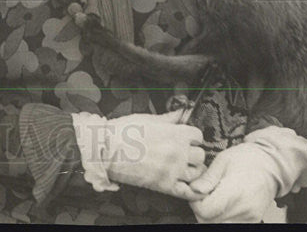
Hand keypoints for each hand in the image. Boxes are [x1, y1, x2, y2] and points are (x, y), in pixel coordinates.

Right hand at [73, 108, 207, 200]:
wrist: (106, 149)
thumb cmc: (123, 131)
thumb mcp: (147, 119)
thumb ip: (168, 118)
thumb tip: (180, 113)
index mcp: (175, 133)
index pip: (198, 136)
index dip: (192, 137)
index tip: (186, 139)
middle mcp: (178, 152)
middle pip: (200, 155)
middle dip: (193, 153)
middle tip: (183, 153)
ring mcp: (173, 170)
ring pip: (198, 173)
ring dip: (193, 170)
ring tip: (183, 168)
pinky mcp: (165, 185)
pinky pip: (190, 192)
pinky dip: (195, 191)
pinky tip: (193, 187)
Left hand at [188, 127, 306, 222]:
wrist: (271, 165)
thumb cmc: (247, 158)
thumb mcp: (223, 160)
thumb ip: (208, 178)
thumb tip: (193, 190)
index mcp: (235, 192)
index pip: (205, 210)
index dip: (195, 202)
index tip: (196, 190)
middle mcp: (244, 209)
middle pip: (209, 221)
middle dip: (200, 208)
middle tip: (203, 192)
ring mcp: (249, 217)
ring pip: (218, 225)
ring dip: (209, 215)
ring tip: (212, 196)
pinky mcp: (252, 220)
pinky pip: (230, 225)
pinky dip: (220, 217)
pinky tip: (222, 202)